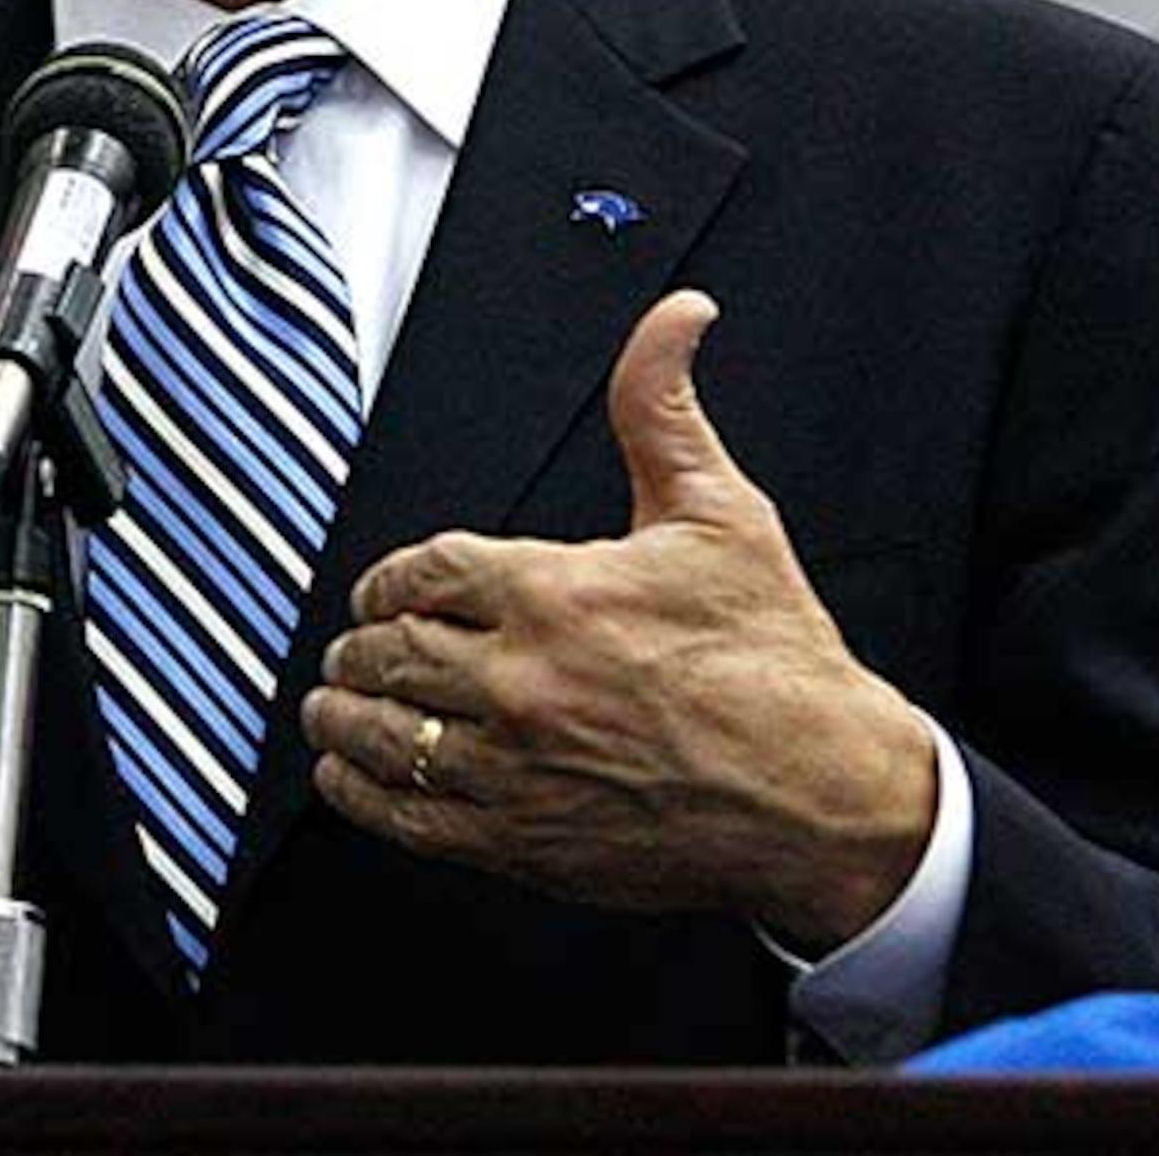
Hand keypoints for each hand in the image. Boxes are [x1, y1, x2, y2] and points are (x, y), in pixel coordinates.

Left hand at [299, 292, 935, 950]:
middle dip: (359, 645)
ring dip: (342, 716)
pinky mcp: (522, 840)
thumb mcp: (723, 514)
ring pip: (383, 734)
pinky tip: (350, 780)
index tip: (381, 591)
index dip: (386, 579)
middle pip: (389, 651)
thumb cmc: (779, 662)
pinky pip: (407, 818)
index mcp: (554, 594)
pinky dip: (362, 795)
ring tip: (331, 706)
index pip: (419, 571)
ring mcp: (516, 766)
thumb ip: (663, 408)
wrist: (827, 793)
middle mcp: (521, 681)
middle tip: (352, 647)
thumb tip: (674, 318)